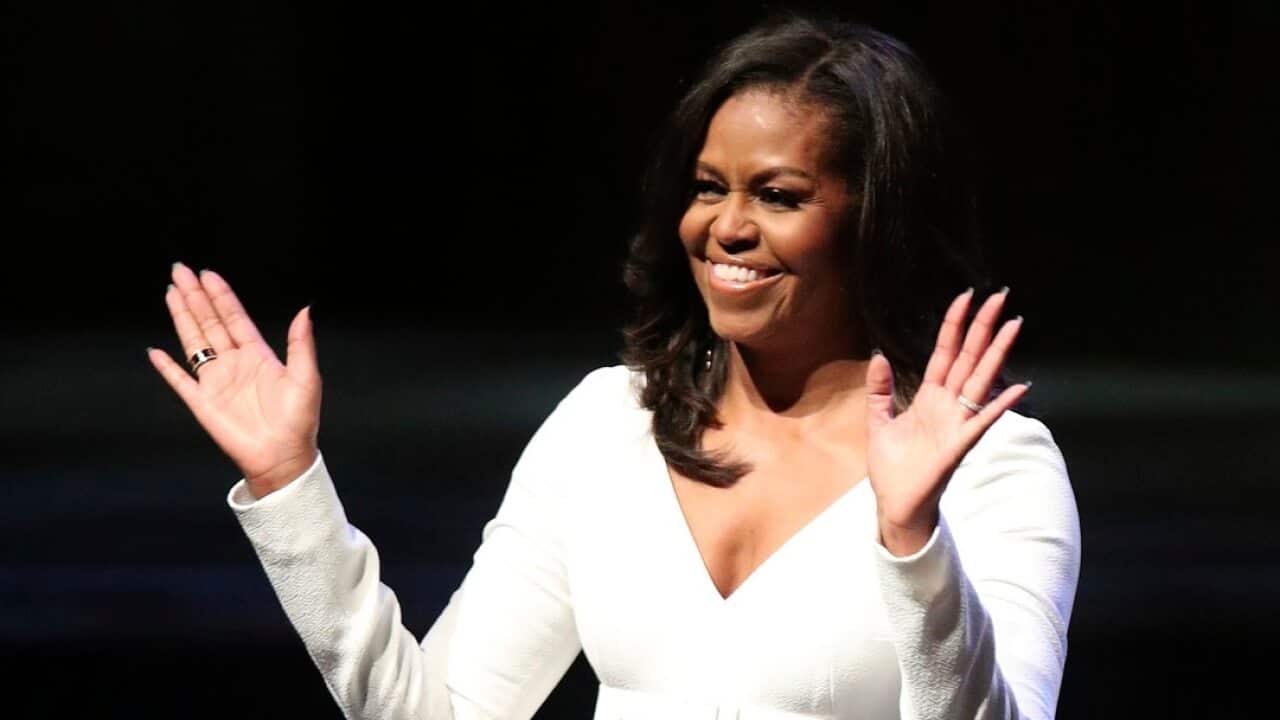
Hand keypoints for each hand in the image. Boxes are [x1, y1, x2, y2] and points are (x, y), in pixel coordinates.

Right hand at [146, 262, 320, 498]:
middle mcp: (234, 364)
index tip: (208, 274)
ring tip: (171, 293)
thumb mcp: (305, 377)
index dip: (221, 296)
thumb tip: (305, 309)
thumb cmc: (298, 420)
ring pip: (194, 342)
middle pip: (209, 323)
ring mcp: (216, 382)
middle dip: (196, 296)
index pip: (234, 318)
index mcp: (258, 355)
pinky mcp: (202, 403)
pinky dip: (166, 367)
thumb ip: (300, 343)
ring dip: (182, 318)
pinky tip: (155, 350)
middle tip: (180, 271)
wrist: (282, 456)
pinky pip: (180, 381)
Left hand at [865, 288, 1028, 555]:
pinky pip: (983, 421)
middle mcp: (948, 405)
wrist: (895, 504)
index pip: (944, 353)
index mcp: (929, 397)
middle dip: (983, 327)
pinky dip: (1001, 405)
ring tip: (1015, 325)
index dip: (954, 325)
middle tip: (1000, 296)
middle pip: (968, 357)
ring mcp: (957, 422)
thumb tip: (879, 355)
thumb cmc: (891, 468)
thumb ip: (880, 390)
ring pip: (980, 380)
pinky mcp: (959, 444)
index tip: (966, 297)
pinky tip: (1021, 386)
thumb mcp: (878, 422)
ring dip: (997, 353)